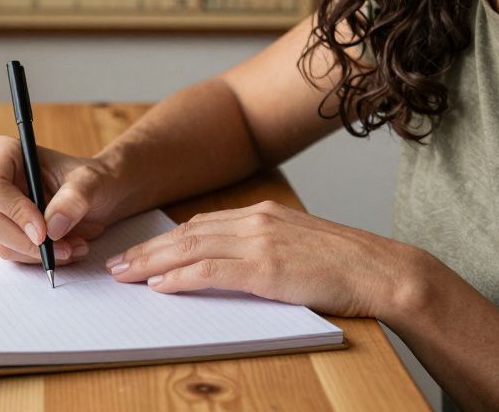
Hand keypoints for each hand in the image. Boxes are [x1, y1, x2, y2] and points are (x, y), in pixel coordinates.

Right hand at [0, 135, 121, 265]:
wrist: (96, 196)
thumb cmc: (90, 180)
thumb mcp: (91, 183)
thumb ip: (73, 199)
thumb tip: (51, 227)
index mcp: (5, 153)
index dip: (14, 211)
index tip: (44, 231)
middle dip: (29, 242)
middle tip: (66, 248)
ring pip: (1, 243)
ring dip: (40, 253)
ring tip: (76, 245)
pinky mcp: (1, 230)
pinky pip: (12, 253)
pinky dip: (40, 257)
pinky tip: (65, 248)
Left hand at [104, 200, 413, 318]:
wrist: (381, 271)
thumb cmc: (345, 266)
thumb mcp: (298, 245)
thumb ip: (264, 247)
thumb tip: (231, 264)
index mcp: (263, 213)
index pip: (201, 223)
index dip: (166, 238)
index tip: (141, 250)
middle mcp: (256, 221)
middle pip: (187, 233)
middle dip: (148, 250)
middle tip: (117, 263)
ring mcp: (260, 242)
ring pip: (191, 249)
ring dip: (152, 263)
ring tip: (125, 275)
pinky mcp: (266, 268)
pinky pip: (212, 271)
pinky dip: (181, 277)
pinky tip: (161, 285)